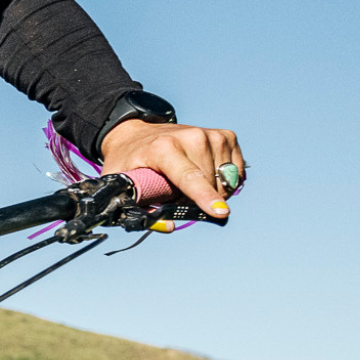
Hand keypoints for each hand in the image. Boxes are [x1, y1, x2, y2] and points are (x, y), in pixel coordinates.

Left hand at [97, 119, 245, 219]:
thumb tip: (170, 226)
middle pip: (210, 185)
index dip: (204, 196)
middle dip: (196, 200)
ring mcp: (212, 135)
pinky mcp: (226, 136)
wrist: (138, 133)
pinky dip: (224, 181)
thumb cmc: (130, 161)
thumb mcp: (123, 183)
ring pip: (226, 181)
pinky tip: (206, 175)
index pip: (189, 177)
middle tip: (175, 195)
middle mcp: (192, 138)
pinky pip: (236, 171)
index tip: (220, 212)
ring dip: (211, 191)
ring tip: (188, 183)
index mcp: (163, 148)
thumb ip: (141, 207)